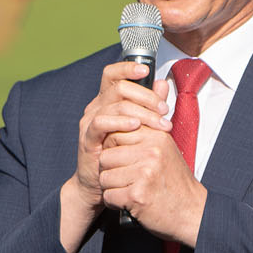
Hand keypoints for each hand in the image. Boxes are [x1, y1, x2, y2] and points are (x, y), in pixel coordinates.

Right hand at [59, 62, 169, 252]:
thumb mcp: (141, 127)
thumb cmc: (123, 154)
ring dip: (141, 112)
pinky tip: (136, 127)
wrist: (102, 184)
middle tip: (165, 110)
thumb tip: (164, 83)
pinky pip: (101, 122)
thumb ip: (150, 105)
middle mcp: (96, 106)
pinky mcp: (87, 137)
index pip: (113, 74)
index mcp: (108, 100)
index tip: (148, 72)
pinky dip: (120, 122)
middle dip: (146, 96)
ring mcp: (90, 121)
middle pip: (119, 86)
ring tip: (160, 123)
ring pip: (115, 104)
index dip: (128, 68)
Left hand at [98, 123, 206, 246]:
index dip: (112, 150)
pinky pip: (108, 196)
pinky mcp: (137, 195)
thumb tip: (111, 132)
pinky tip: (129, 203)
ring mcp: (144, 173)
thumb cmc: (175, 184)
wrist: (192, 212)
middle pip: (105, 157)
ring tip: (129, 191)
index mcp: (156, 137)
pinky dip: (115, 203)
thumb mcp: (165, 151)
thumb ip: (143, 139)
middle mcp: (151, 152)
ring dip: (112, 189)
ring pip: (104, 177)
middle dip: (110, 172)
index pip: (114, 134)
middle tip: (125, 181)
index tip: (123, 162)